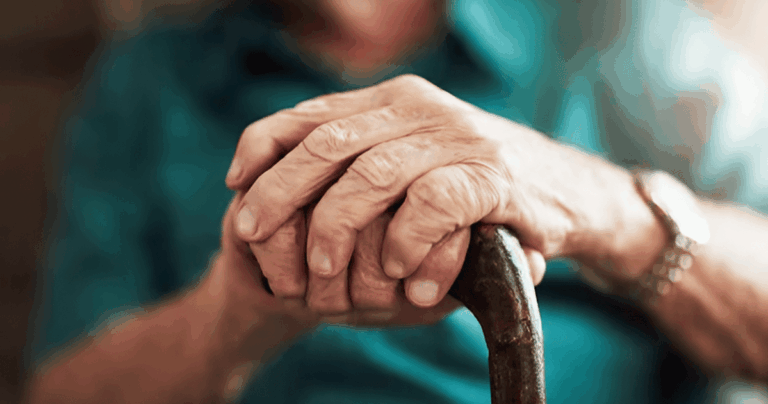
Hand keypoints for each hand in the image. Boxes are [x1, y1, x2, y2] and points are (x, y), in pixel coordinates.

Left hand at [226, 74, 634, 313]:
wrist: (571, 192)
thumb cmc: (477, 186)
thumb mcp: (413, 164)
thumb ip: (362, 162)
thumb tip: (283, 176)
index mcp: (395, 100)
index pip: (312, 114)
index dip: (264, 146)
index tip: (237, 185)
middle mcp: (422, 109)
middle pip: (328, 143)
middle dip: (280, 192)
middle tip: (253, 234)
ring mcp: (459, 138)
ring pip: (372, 174)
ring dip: (336, 227)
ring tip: (322, 272)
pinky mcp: (495, 175)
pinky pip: (432, 203)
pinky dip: (406, 242)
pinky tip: (397, 273)